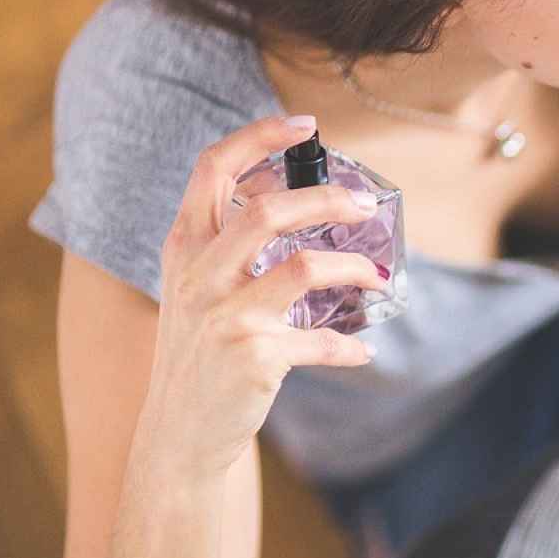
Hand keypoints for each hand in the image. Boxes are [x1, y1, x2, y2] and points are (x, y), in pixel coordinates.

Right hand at [133, 116, 387, 476]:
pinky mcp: (254, 357)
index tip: (304, 126)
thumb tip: (298, 200)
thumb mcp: (195, 289)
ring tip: (378, 276)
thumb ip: (227, 245)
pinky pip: (320, 341)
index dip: (259, 137)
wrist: (180, 431)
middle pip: (268, 210)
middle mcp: (200, 275)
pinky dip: (348, 347)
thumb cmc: (199, 352)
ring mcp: (226, 316)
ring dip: (353, 267)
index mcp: (185, 247)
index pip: (213, 169)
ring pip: (304, 267)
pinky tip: (361, 351)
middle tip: (364, 204)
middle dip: (327, 198)